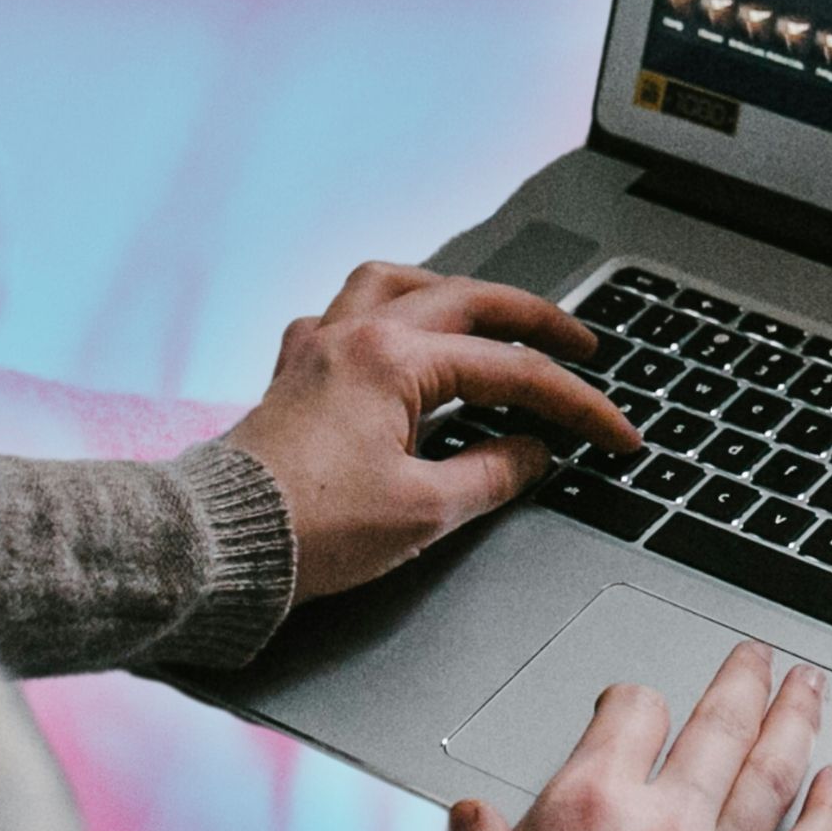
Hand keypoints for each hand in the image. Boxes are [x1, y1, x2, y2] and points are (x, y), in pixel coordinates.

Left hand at [220, 262, 643, 599]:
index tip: (614, 433)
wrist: (217, 547)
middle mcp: (355, 336)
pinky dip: (382, 314)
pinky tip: (396, 339)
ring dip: (451, 292)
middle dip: (533, 319)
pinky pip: (342, 313)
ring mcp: (319, 348)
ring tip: (487, 314)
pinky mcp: (293, 374)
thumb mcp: (424, 512)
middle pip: (466, 300)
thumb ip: (493, 472)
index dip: (576, 404)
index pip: (511, 372)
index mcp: (394, 361)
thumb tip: (534, 454)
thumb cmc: (308, 531)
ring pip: (395, 283)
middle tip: (580, 342)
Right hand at [416, 642, 831, 830]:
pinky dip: (829, 817)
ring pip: (771, 776)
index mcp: (585, 805)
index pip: (632, 714)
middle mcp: (660, 828)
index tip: (634, 704)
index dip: (633, 700)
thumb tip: (471, 821)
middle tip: (757, 658)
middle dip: (740, 682)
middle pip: (718, 727)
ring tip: (811, 688)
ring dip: (796, 722)